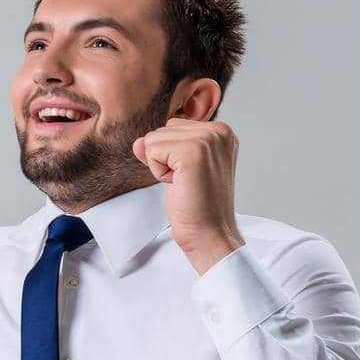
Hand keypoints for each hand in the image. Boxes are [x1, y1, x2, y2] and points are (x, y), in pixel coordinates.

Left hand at [132, 117, 245, 274]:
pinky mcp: (193, 151)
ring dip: (161, 165)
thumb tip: (138, 141)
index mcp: (221, 131)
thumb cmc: (198, 205)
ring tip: (185, 183)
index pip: (173, 126)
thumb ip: (162, 147)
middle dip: (165, 158)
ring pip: (154, 138)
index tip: (192, 175)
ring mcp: (208, 139)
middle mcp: (219, 130)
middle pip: (163, 129)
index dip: (172, 155)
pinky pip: (151, 150)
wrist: (209, 233)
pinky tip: (179, 184)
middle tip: (188, 181)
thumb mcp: (179, 168)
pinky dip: (158, 172)